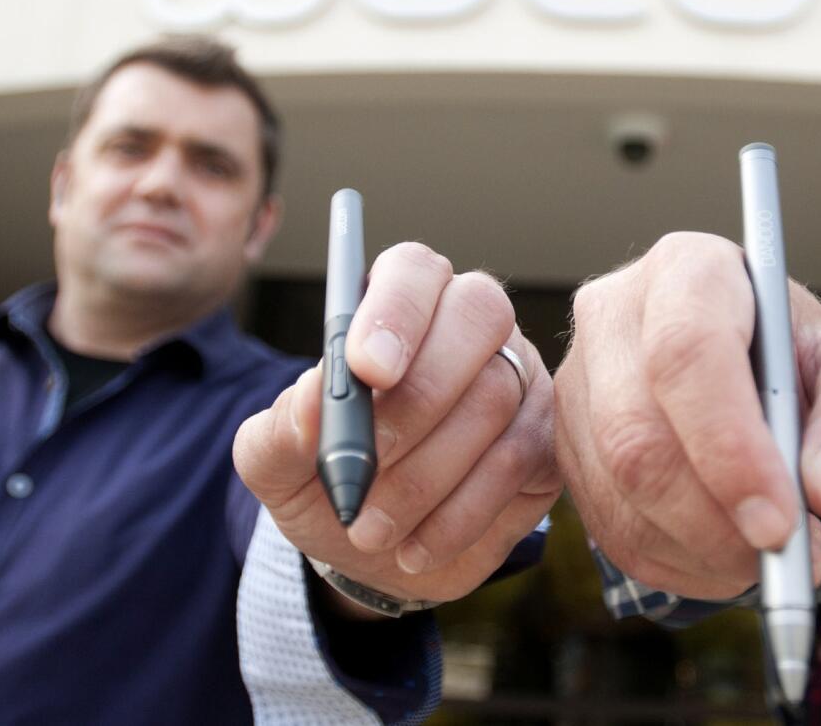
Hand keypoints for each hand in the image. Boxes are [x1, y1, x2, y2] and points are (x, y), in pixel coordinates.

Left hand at [235, 242, 559, 612]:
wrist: (373, 549)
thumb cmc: (324, 480)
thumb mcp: (274, 463)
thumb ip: (281, 429)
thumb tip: (311, 397)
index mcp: (399, 304)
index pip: (414, 270)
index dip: (396, 312)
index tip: (365, 371)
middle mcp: (468, 325)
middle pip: (478, 313)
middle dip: (418, 396)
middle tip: (364, 465)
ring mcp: (519, 375)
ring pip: (496, 396)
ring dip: (425, 476)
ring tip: (369, 528)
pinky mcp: (546, 437)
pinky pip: (519, 459)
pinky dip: (459, 513)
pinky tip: (414, 547)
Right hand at [555, 232, 820, 599]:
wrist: (762, 382)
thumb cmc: (809, 365)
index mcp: (689, 270)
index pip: (685, 352)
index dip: (727, 446)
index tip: (780, 522)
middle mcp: (614, 315)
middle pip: (635, 431)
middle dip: (712, 517)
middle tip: (784, 556)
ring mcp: (578, 383)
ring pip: (617, 489)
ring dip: (701, 547)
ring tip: (768, 554)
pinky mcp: (566, 446)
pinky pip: (607, 526)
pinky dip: (677, 562)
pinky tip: (725, 553)